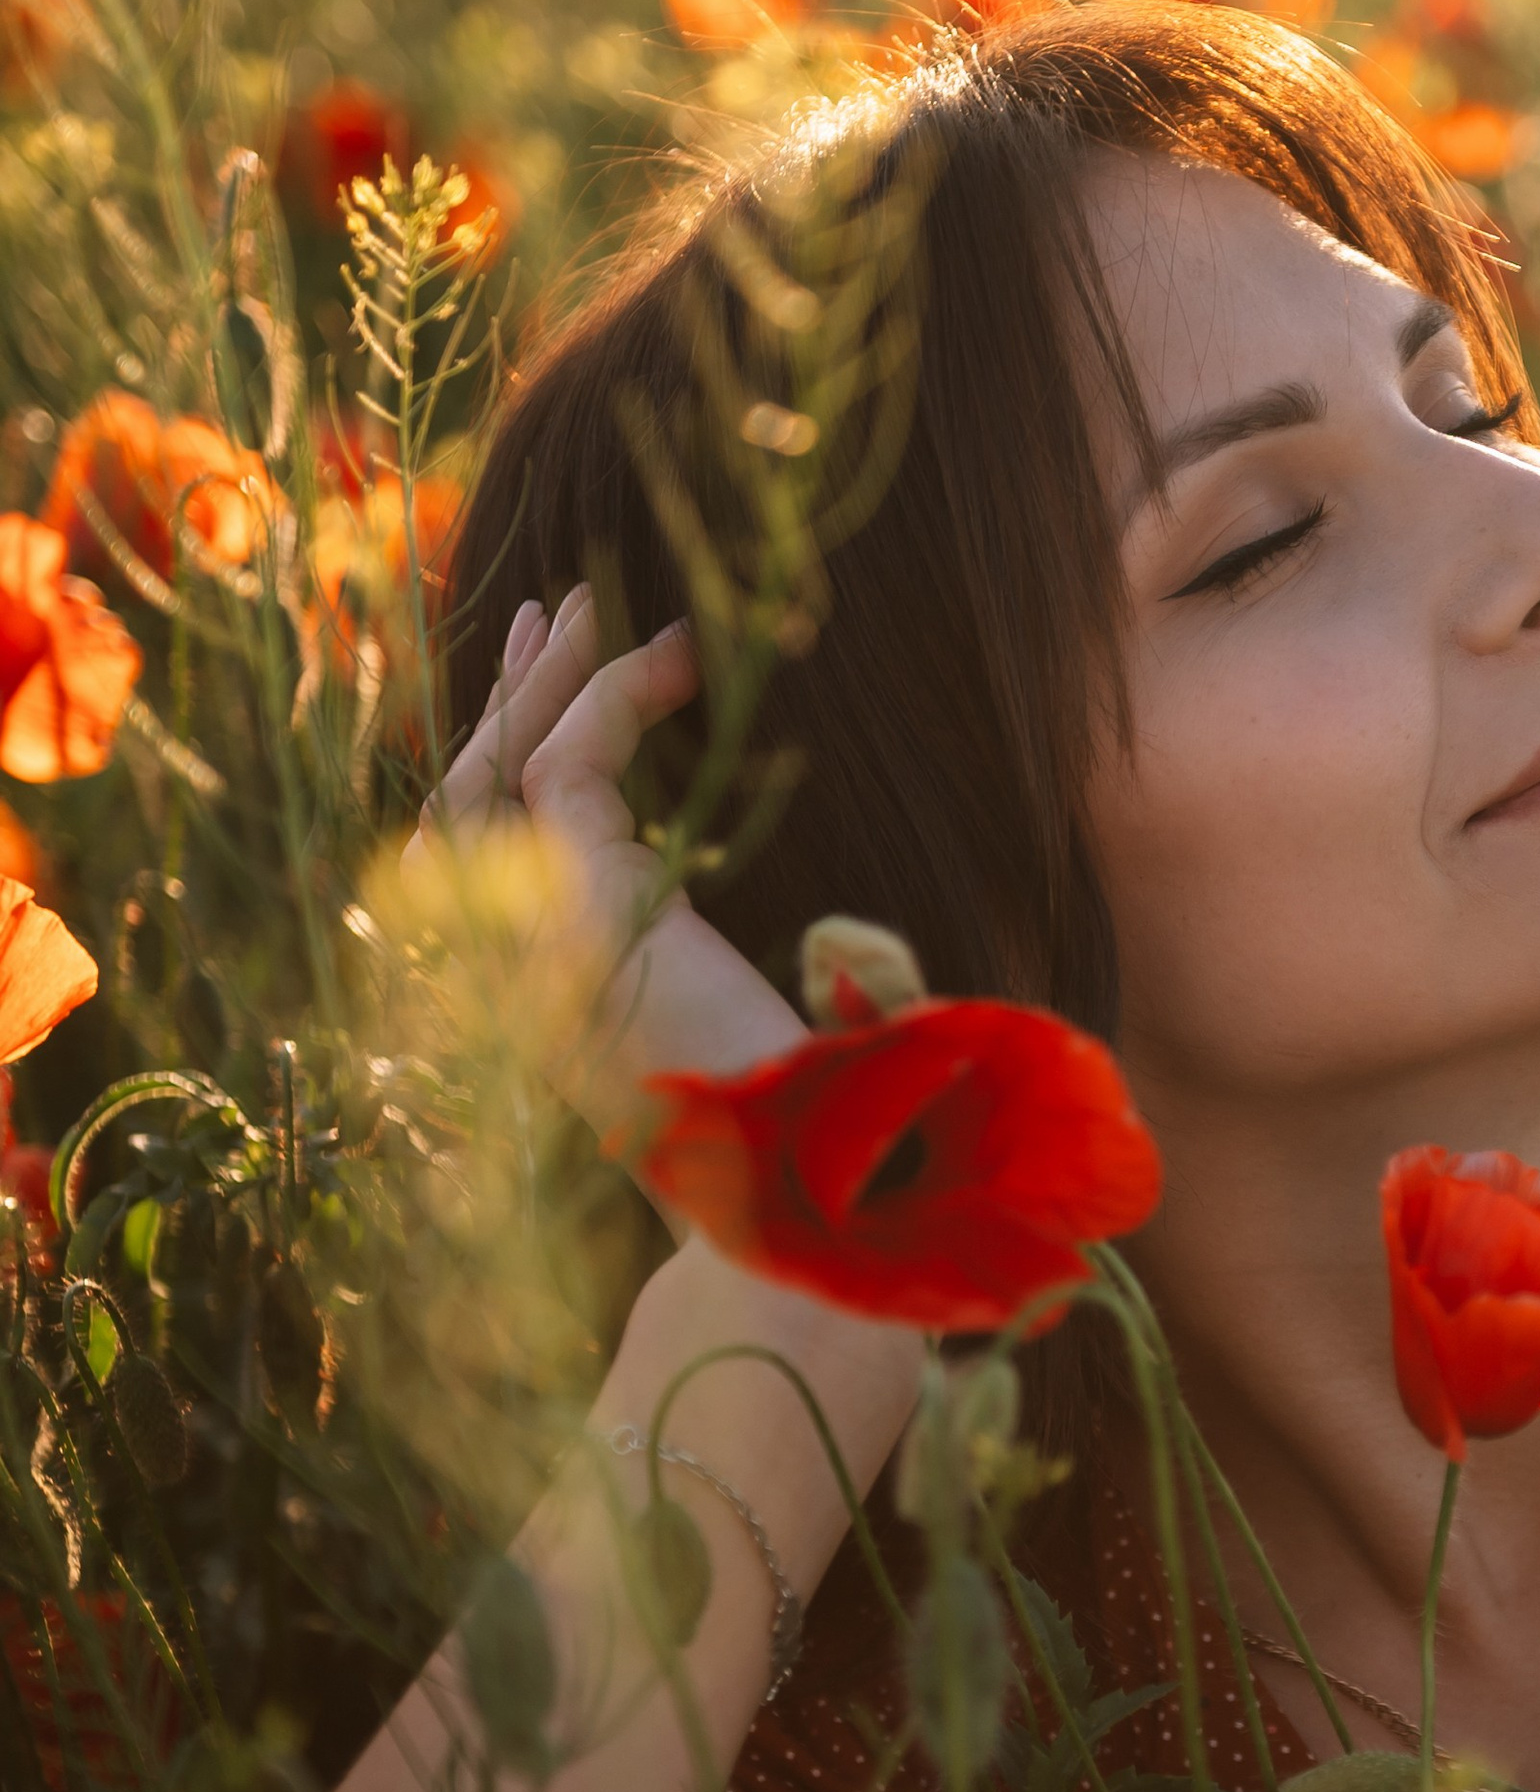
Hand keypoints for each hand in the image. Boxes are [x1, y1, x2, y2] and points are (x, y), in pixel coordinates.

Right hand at [414, 584, 803, 1146]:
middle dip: (509, 698)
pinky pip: (569, 765)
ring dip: (544, 681)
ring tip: (588, 602)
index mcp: (534, 999)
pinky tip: (677, 656)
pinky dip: (616, 697)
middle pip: (468, 801)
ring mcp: (528, 938)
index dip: (514, 755)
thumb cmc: (798, 1129)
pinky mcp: (576, 906)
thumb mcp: (751, 1036)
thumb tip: (819, 942)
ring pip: (496, 772)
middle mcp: (509, 969)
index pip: (483, 852)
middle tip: (552, 607)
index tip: (565, 673)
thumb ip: (741, 973)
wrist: (798, 1189)